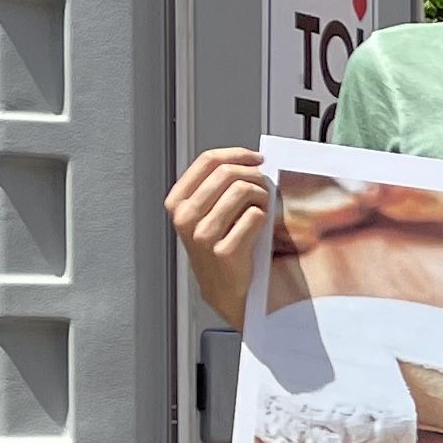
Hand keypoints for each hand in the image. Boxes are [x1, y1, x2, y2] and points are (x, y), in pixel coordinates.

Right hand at [167, 147, 272, 322]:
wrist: (225, 288)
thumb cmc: (220, 246)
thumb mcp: (207, 213)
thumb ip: (217, 186)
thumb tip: (249, 160)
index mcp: (177, 202)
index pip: (207, 161)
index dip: (237, 154)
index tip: (257, 159)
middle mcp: (185, 217)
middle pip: (227, 173)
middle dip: (253, 175)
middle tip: (265, 186)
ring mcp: (202, 235)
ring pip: (242, 192)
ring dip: (261, 196)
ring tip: (263, 208)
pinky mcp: (223, 251)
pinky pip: (254, 217)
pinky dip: (263, 218)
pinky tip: (260, 227)